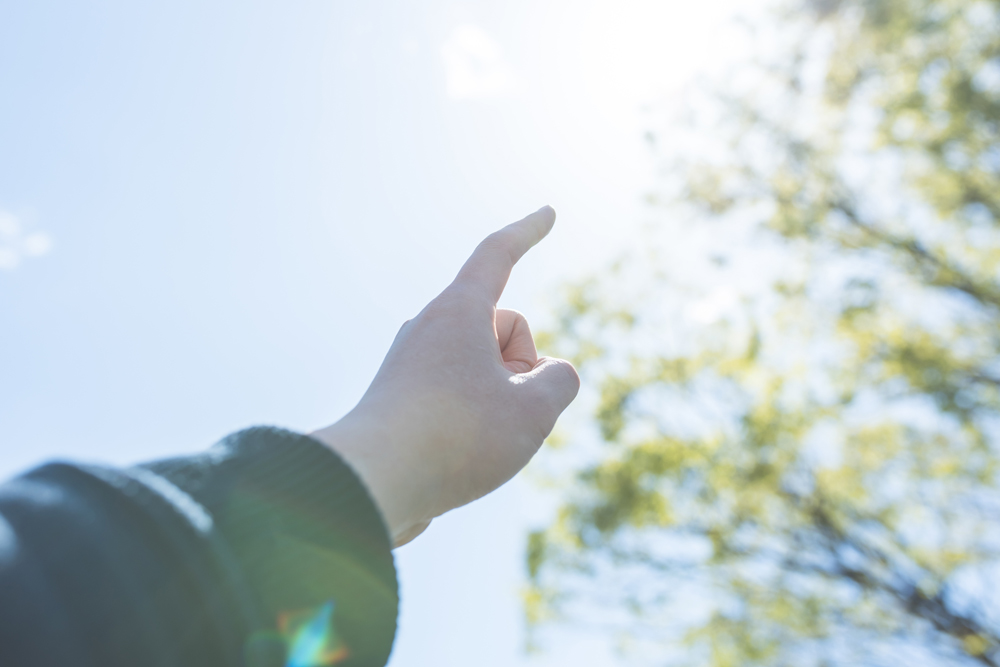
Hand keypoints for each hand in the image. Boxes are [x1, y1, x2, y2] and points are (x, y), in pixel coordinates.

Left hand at [312, 207, 579, 546]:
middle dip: (523, 369)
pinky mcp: (403, 401)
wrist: (371, 486)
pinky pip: (461, 400)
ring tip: (476, 444)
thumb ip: (560, 381)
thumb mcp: (533, 412)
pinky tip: (456, 459)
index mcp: (458, 312)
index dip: (528, 232)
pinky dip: (475, 424)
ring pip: (486, 371)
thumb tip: (549, 377)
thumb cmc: (454, 440)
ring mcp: (413, 364)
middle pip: (505, 331)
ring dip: (500, 402)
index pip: (497, 255)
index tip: (548, 212)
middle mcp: (429, 328)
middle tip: (505, 413)